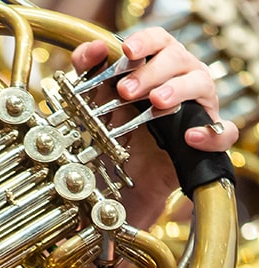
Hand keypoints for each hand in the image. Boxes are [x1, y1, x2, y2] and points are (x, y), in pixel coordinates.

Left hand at [72, 27, 238, 152]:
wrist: (131, 180)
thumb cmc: (121, 134)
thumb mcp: (99, 106)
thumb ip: (90, 73)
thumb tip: (92, 50)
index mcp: (159, 67)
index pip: (159, 42)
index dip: (145, 42)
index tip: (126, 50)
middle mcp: (182, 79)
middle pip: (177, 58)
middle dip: (150, 72)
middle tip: (125, 90)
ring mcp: (199, 106)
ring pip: (201, 84)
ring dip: (178, 89)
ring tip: (157, 101)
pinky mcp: (208, 137)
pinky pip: (222, 132)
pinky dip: (211, 133)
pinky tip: (191, 136)